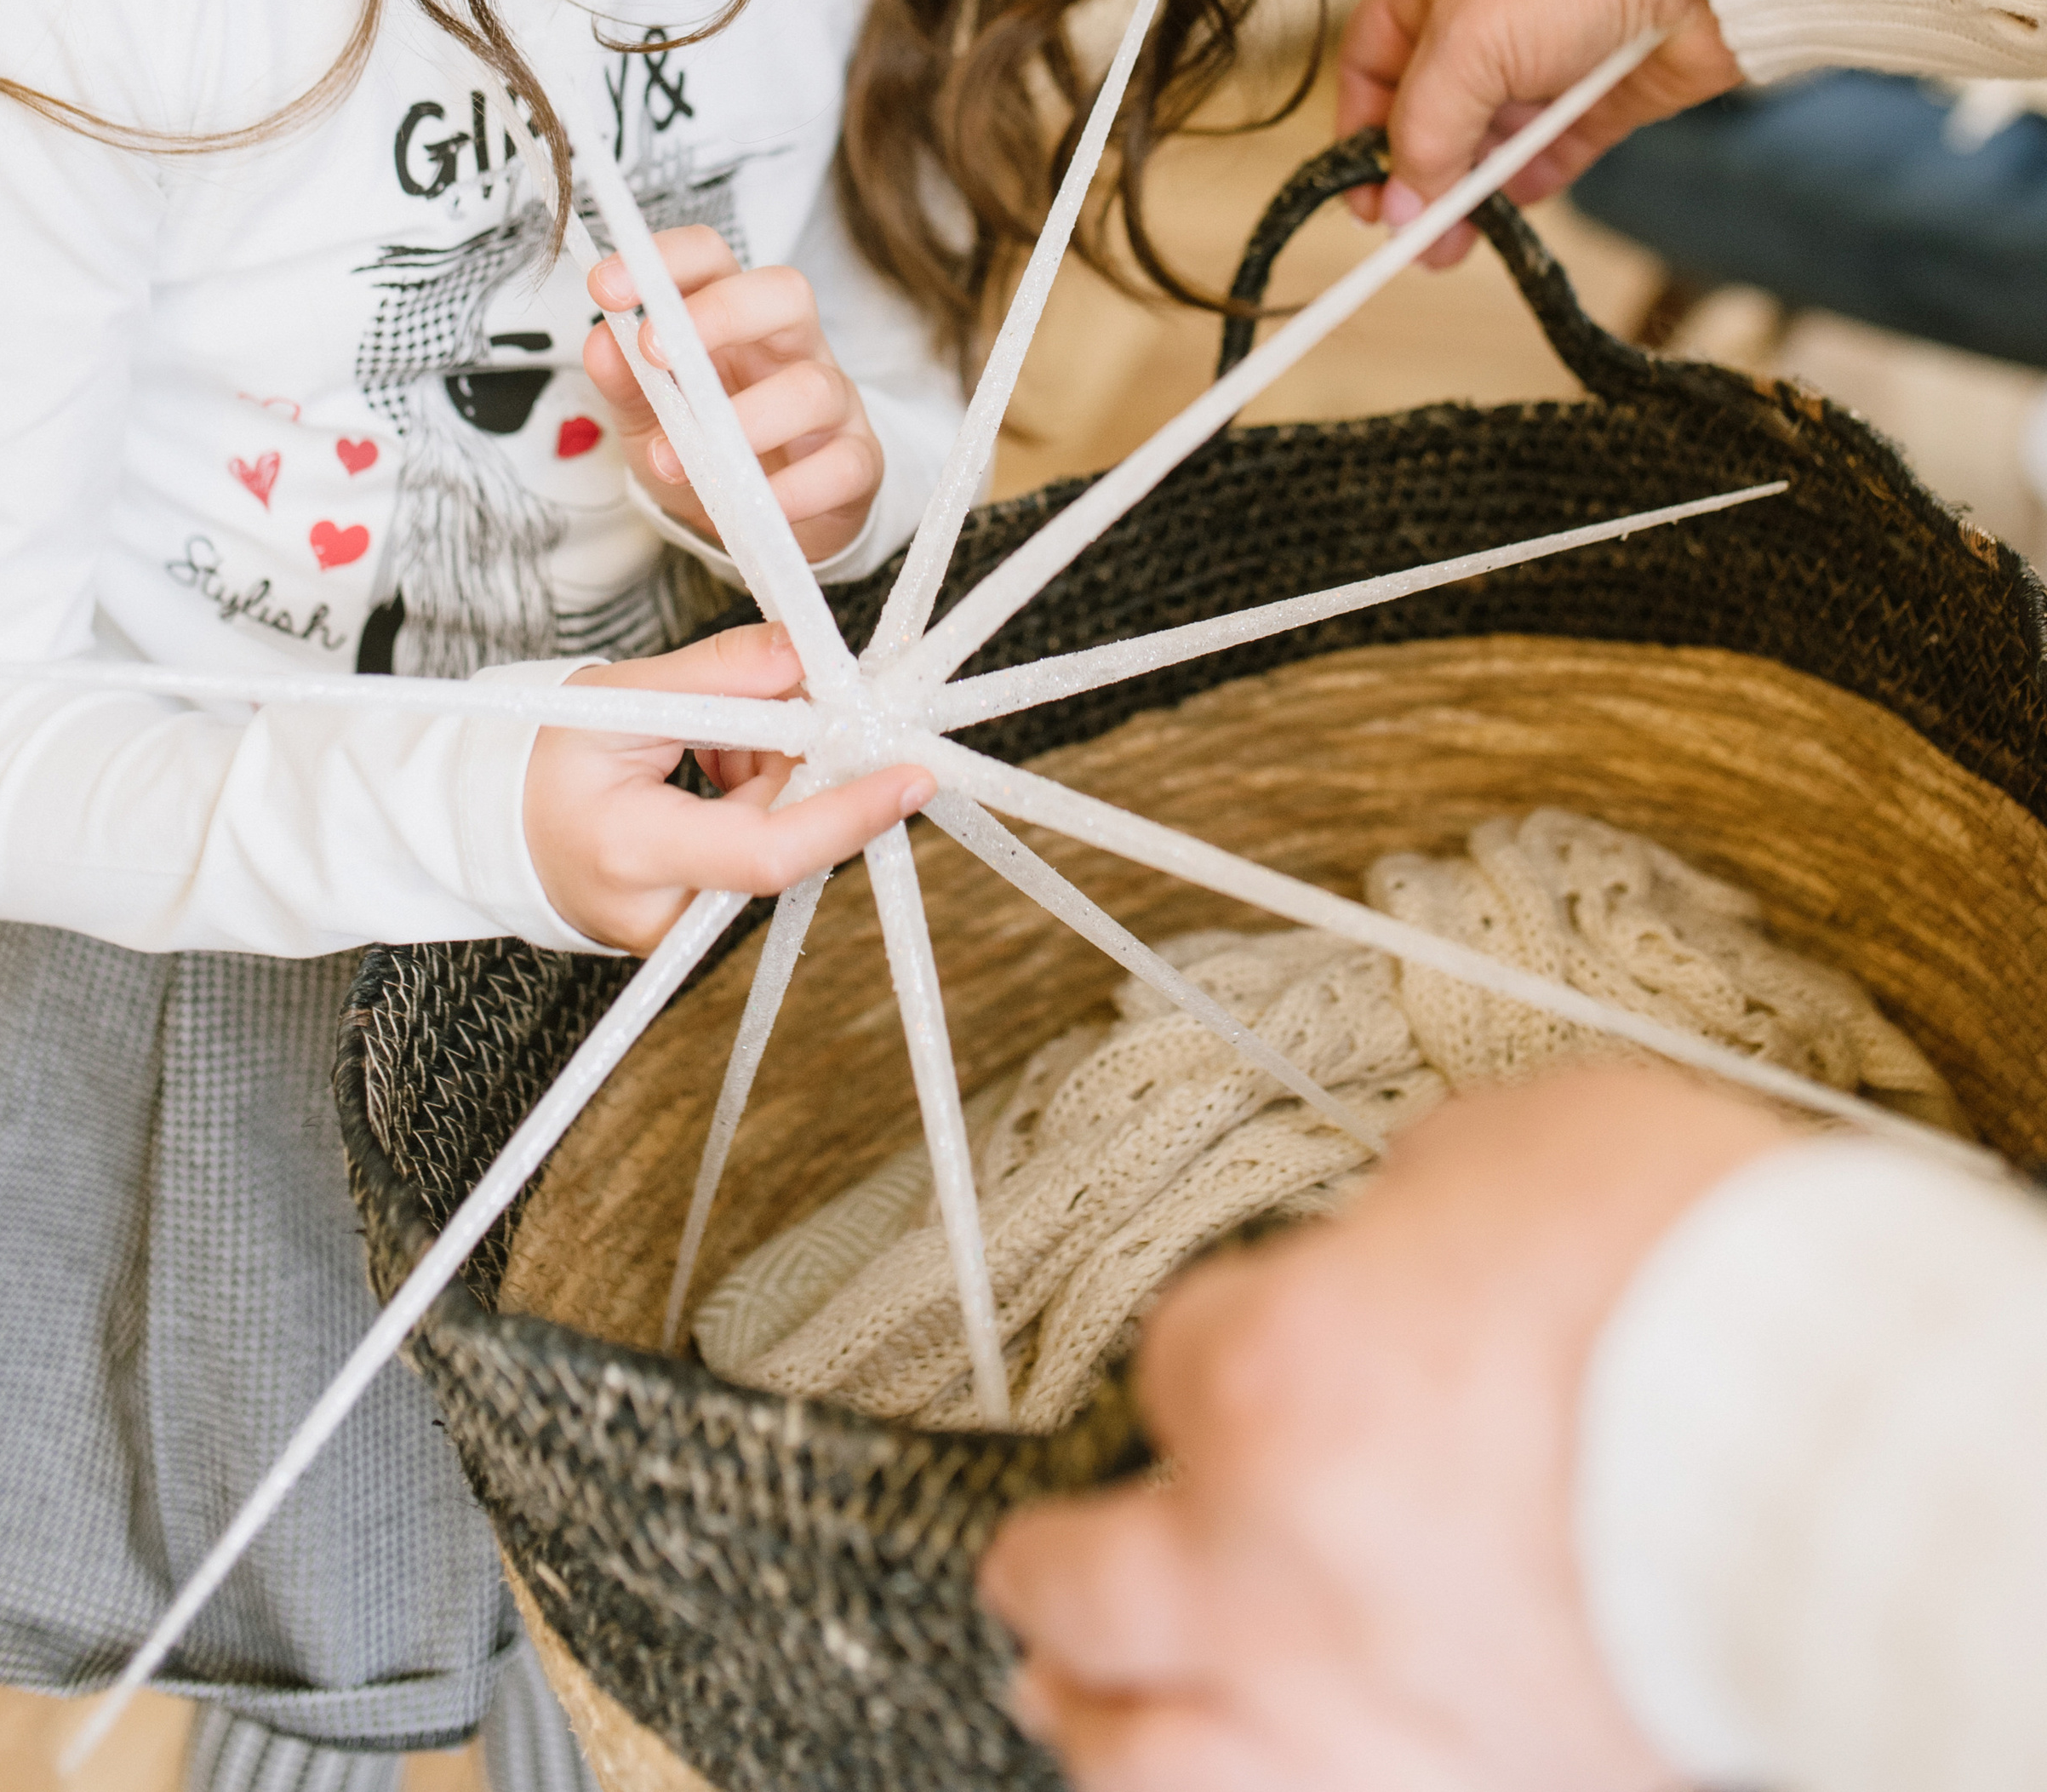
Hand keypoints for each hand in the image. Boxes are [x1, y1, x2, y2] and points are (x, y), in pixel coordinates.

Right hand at [524, 619, 931, 950]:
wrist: (504, 831)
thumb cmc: (547, 764)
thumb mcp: (618, 698)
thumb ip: (715, 675)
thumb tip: (802, 654)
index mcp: (636, 854)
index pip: (769, 852)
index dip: (848, 814)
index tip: (910, 777)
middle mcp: (667, 914)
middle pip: (788, 831)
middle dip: (798, 755)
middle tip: (771, 697)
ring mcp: (688, 932)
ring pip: (784, 835)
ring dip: (773, 771)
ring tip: (707, 738)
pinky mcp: (703, 928)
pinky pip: (766, 849)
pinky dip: (759, 795)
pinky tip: (715, 767)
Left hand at [584, 227, 883, 562]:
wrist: (757, 525)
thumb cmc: (707, 450)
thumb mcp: (648, 416)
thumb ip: (625, 380)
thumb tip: (602, 344)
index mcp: (735, 319)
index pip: (714, 259)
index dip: (666, 260)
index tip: (607, 286)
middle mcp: (791, 346)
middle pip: (785, 293)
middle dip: (720, 312)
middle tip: (655, 351)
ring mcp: (833, 400)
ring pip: (813, 386)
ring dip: (744, 421)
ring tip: (680, 462)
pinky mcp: (857, 461)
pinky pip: (844, 464)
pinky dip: (795, 488)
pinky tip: (753, 505)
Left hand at [979, 1064, 1788, 1791]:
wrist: (1844, 1463)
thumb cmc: (1693, 1285)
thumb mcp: (1521, 1144)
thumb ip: (1416, 1195)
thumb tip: (1406, 1218)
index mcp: (1267, 1376)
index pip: (1177, 1355)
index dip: (1220, 1336)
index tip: (1258, 1333)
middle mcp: (1271, 1563)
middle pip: (1090, 1584)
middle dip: (1047, 1569)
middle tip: (1028, 1568)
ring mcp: (1357, 1712)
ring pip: (1146, 1761)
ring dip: (1097, 1725)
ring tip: (1073, 1704)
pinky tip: (1252, 1772)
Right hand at [1335, 0, 1740, 266]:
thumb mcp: (1468, 42)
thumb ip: (1423, 131)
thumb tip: (1397, 207)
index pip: (1373, 59)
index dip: (1358, 128)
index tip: (1359, 196)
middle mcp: (1489, 7)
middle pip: (1431, 106)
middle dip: (1417, 173)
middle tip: (1413, 237)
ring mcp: (1550, 49)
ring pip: (1492, 135)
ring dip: (1471, 188)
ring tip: (1459, 242)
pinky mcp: (1606, 89)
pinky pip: (1555, 148)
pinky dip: (1532, 178)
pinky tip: (1515, 205)